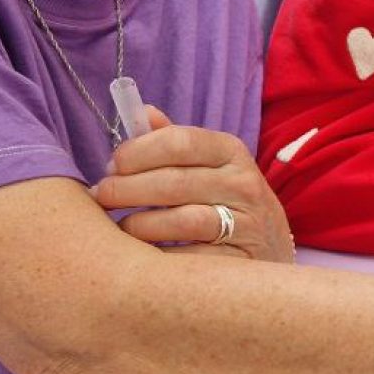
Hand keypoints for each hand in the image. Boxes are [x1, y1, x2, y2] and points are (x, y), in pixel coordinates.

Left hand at [92, 108, 294, 262]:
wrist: (271, 248)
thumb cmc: (225, 200)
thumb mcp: (212, 165)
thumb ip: (176, 141)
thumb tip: (142, 112)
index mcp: (230, 151)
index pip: (179, 141)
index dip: (136, 152)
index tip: (112, 165)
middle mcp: (243, 183)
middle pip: (174, 182)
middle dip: (126, 189)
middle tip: (103, 197)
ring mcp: (247, 223)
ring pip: (182, 221)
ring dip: (139, 225)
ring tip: (121, 229)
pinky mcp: (242, 261)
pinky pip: (191, 260)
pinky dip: (160, 259)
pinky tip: (145, 257)